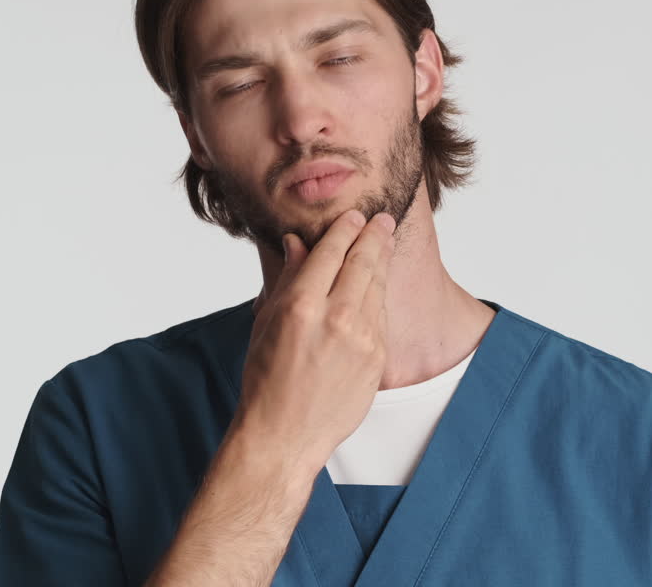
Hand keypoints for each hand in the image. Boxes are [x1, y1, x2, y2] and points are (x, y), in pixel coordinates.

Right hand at [233, 209, 396, 473]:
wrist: (286, 435)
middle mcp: (335, 318)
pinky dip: (379, 295)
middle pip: (363, 262)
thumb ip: (289, 281)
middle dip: (374, 235)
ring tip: (385, 242)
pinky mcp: (378, 358)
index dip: (345, 229)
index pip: (330, 252)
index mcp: (301, 306)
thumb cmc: (266, 381)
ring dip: (382, 260)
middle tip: (382, 219)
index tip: (354, 216)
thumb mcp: (267, 324)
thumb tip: (299, 244)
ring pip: (377, 286)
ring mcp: (361, 339)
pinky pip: (381, 316)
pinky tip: (378, 284)